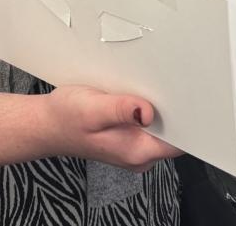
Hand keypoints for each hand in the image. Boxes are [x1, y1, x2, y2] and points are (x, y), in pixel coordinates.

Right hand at [42, 85, 182, 172]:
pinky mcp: (129, 137)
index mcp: (135, 151)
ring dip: (158, 105)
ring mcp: (135, 147)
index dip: (188, 119)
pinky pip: (149, 123)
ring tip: (146, 85)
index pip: (179, 141)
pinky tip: (136, 93)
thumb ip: (121, 110)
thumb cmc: (66, 117)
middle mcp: (139, 154)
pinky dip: (146, 107)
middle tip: (166, 80)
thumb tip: (149, 112)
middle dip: (172, 107)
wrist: (47, 124)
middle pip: (174, 132)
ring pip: (161, 126)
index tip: (188, 96)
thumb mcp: (92, 108)